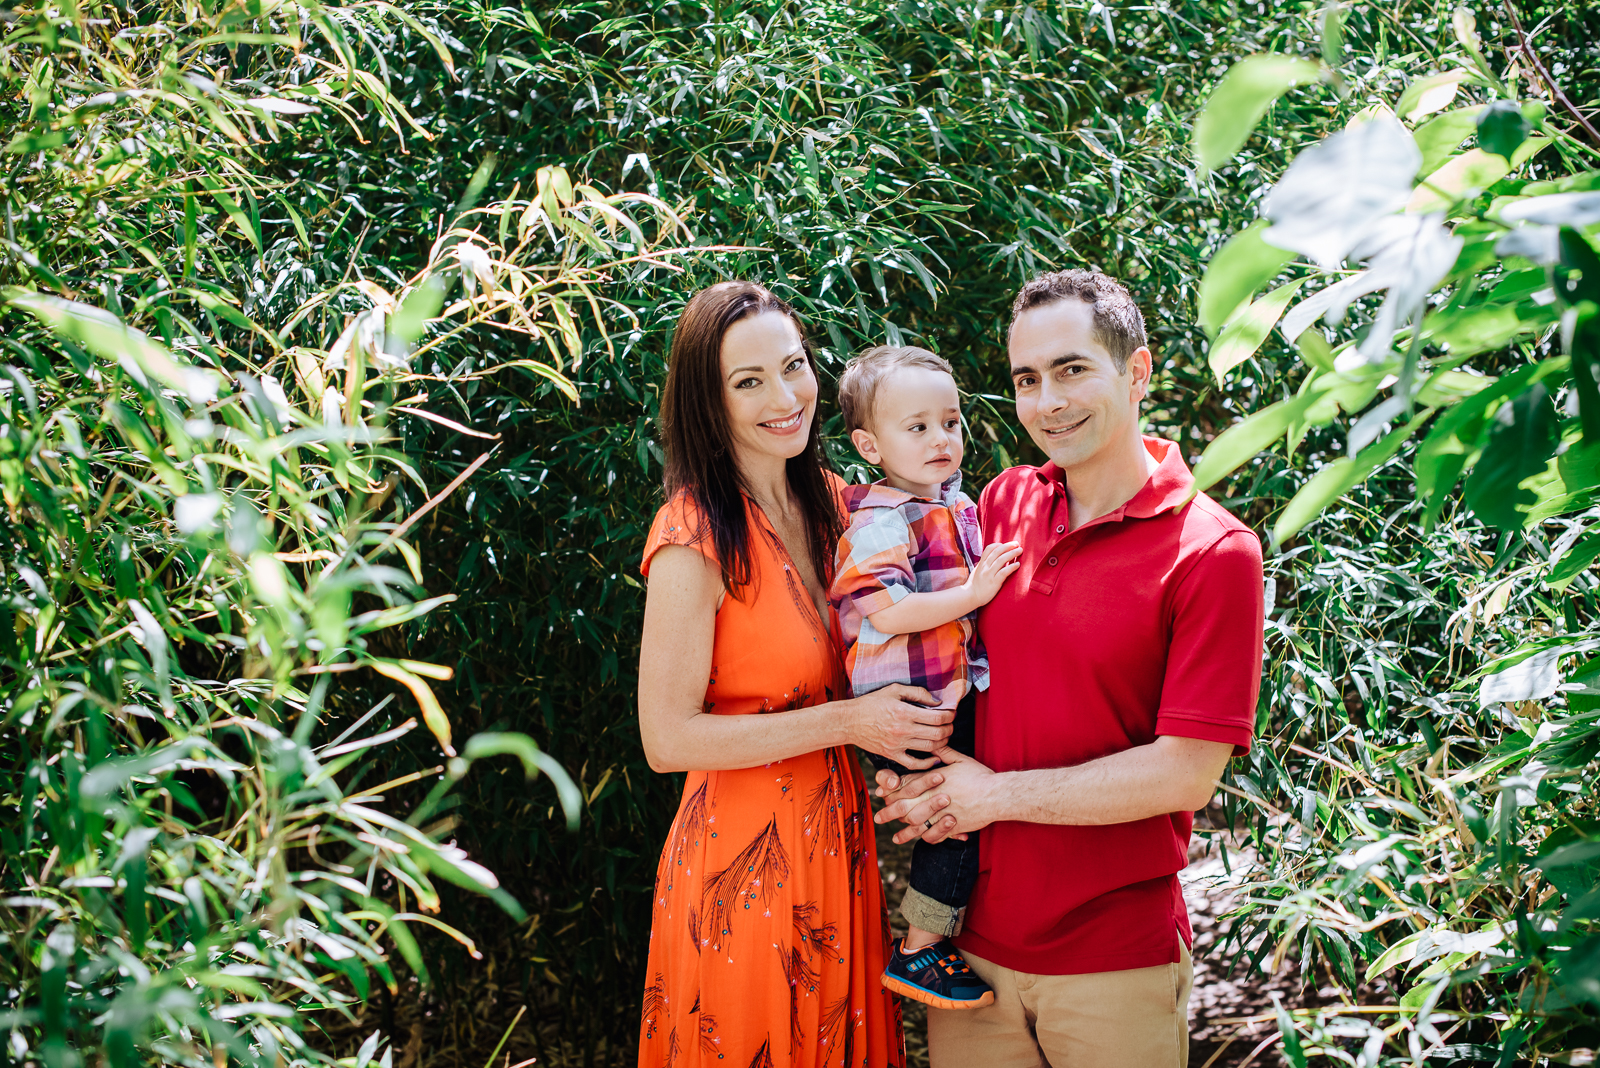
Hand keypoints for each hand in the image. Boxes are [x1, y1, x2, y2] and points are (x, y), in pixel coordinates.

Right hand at [849, 684, 950, 769]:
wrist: (850, 721)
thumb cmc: (871, 703)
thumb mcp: (894, 690)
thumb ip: (917, 693)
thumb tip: (937, 701)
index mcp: (904, 712)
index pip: (937, 717)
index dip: (949, 716)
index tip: (951, 713)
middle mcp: (903, 729)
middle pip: (937, 734)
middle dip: (949, 729)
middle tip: (950, 725)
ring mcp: (897, 744)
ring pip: (929, 748)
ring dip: (942, 742)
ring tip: (943, 736)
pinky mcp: (892, 755)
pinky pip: (914, 764)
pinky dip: (928, 762)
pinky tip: (934, 757)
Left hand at [874, 746, 1000, 843]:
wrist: (997, 795)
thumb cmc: (980, 776)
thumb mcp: (961, 760)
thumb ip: (945, 754)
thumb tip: (935, 745)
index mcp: (934, 781)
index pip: (907, 785)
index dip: (892, 790)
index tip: (881, 794)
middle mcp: (935, 798)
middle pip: (906, 806)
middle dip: (890, 812)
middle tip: (878, 817)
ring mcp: (942, 813)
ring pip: (917, 824)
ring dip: (904, 832)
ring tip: (894, 838)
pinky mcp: (952, 826)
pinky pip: (935, 835)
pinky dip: (925, 839)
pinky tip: (919, 842)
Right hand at [964, 541, 1021, 605]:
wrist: (970, 596)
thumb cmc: (974, 585)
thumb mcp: (977, 571)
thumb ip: (985, 564)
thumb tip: (993, 559)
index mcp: (981, 563)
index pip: (989, 549)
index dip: (998, 545)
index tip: (1006, 544)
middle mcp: (985, 566)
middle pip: (997, 552)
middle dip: (1008, 546)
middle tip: (1017, 544)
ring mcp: (989, 574)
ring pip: (1001, 560)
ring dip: (1012, 553)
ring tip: (1020, 551)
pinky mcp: (994, 582)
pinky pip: (1003, 572)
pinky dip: (1011, 567)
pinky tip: (1017, 564)